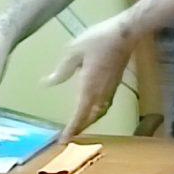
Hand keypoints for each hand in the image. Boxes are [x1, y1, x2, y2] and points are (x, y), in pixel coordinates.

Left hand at [43, 11, 140, 146]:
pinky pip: (105, 105)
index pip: (79, 114)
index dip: (71, 128)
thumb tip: (47, 83)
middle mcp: (101, 93)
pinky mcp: (115, 84)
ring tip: (79, 126)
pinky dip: (96, 112)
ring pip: (100, 113)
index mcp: (89, 87)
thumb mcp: (74, 51)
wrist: (126, 33)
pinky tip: (92, 109)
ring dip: (89, 121)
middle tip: (69, 136)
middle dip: (80, 128)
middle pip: (90, 118)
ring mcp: (110, 89)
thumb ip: (61, 71)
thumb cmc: (98, 39)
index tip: (63, 140)